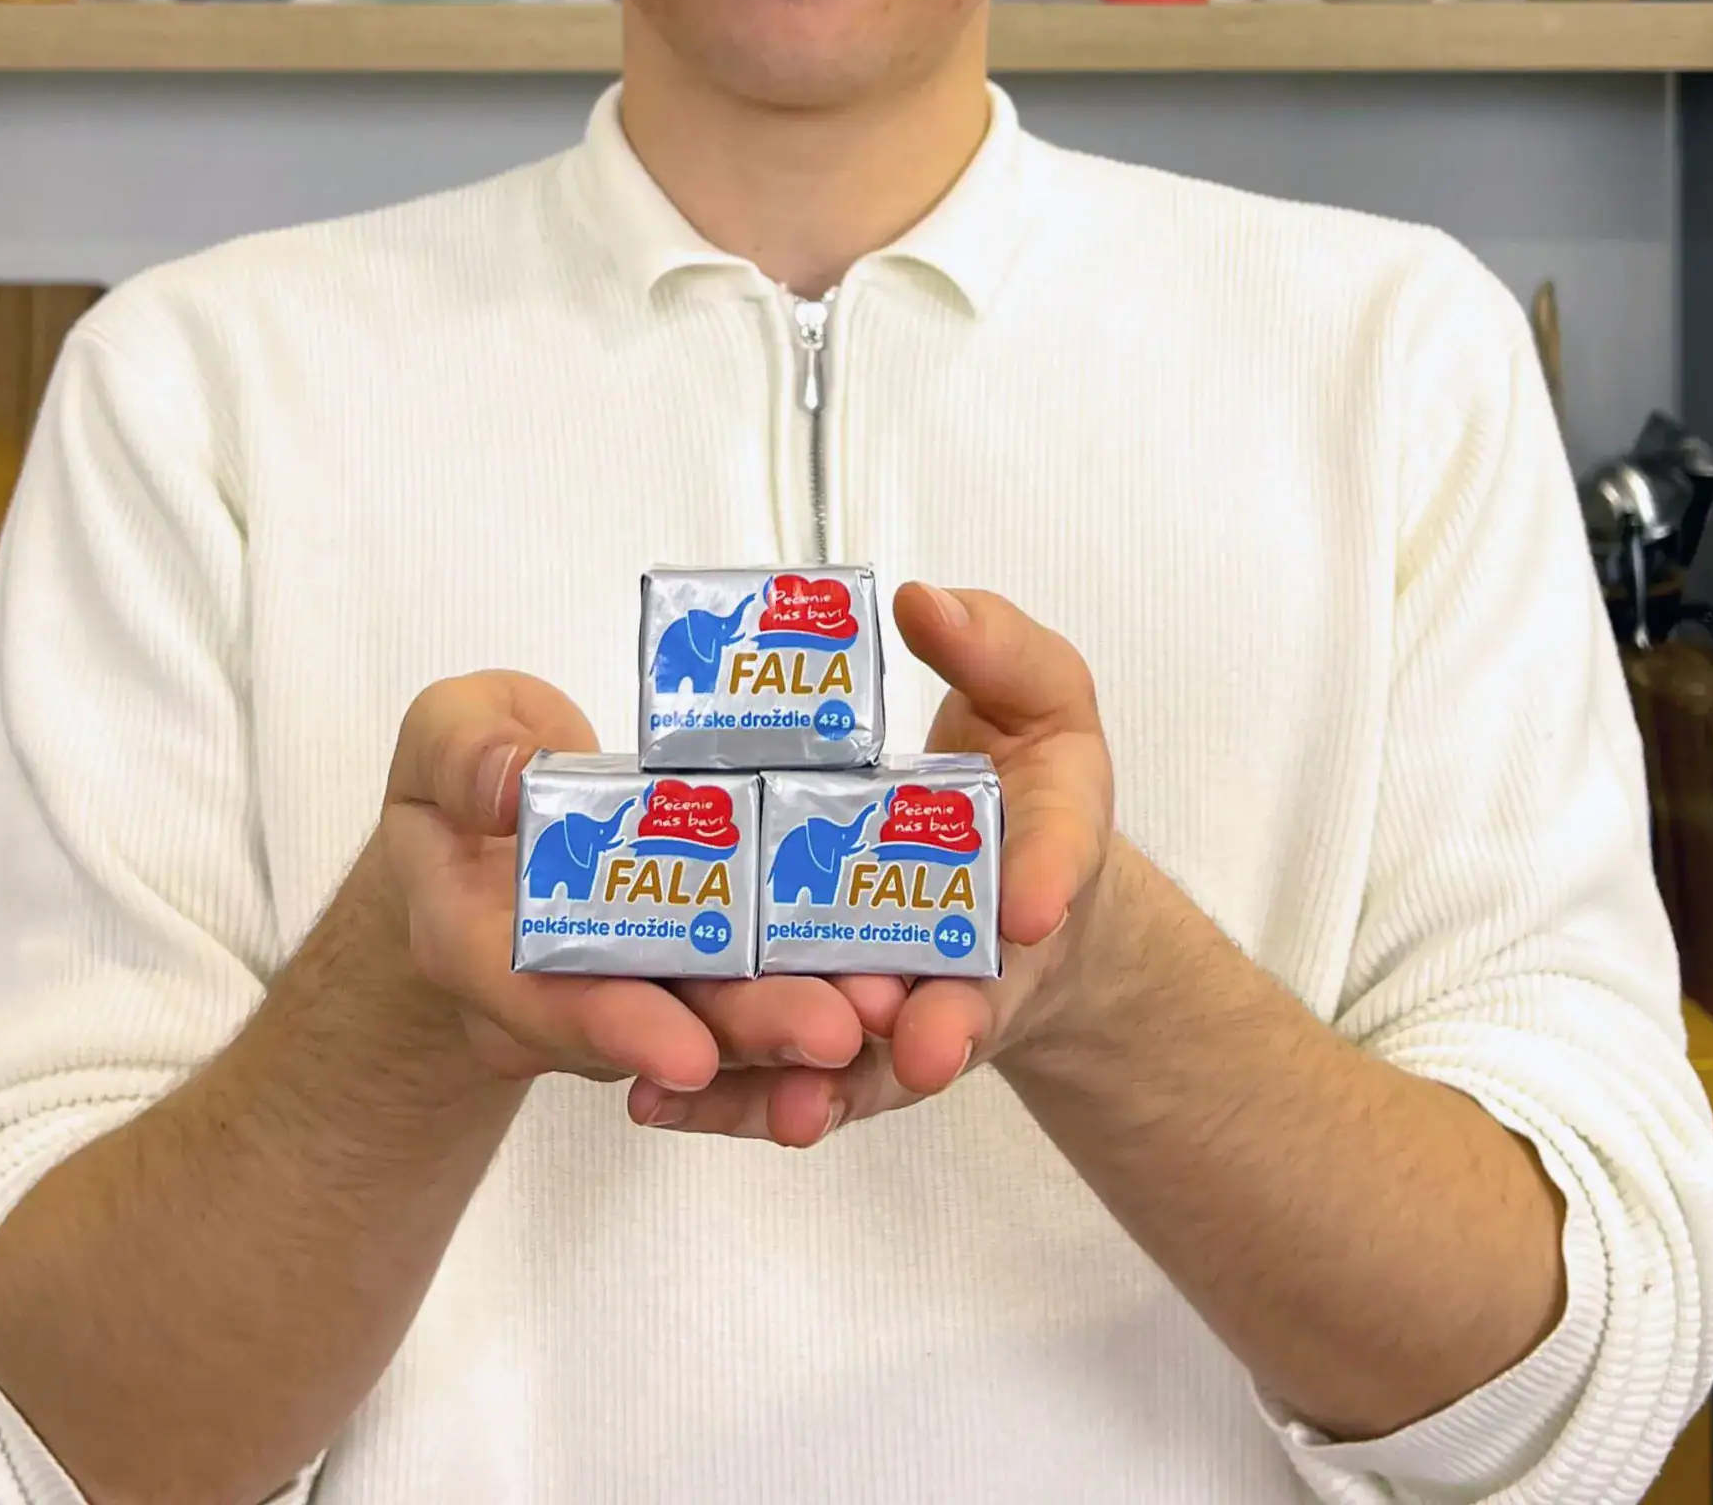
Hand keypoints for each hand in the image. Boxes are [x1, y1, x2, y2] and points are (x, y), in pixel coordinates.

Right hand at [376, 672, 875, 1101]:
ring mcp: (625, 992)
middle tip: (836, 1031)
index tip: (690, 1050)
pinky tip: (885, 995)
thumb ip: (466, 754)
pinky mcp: (683, 976)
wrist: (477, 833)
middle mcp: (553, 993)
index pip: (539, 999)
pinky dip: (808, 995)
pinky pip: (745, 996)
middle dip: (746, 1033)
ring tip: (882, 1014)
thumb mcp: (442, 736)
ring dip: (798, 1026)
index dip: (615, 1027)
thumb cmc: (462, 774)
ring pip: (713, 1024)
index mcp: (473, 943)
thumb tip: (509, 780)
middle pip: (653, 1028)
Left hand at [628, 584, 1115, 1144]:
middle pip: (969, 998)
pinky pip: (790, 1081)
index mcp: (1041, 853)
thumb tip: (925, 601)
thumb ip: (995, 647)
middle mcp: (984, 952)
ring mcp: (911, 1007)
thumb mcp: (1036, 693)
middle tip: (924, 1047)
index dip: (1042, 882)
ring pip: (874, 1064)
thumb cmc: (1028, 780)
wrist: (1018, 889)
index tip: (1029, 906)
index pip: (1052, 866)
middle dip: (946, 1026)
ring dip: (831, 1086)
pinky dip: (733, 1103)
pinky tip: (660, 1104)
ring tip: (792, 1110)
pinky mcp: (838, 1042)